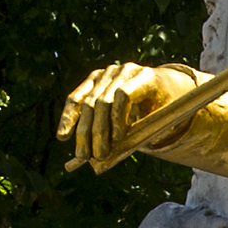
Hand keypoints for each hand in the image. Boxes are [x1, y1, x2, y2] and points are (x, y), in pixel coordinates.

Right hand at [57, 62, 197, 163]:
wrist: (160, 86)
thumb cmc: (162, 107)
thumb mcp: (164, 118)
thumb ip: (146, 132)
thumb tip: (115, 154)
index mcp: (146, 77)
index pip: (124, 95)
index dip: (118, 118)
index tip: (118, 140)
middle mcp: (124, 71)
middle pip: (103, 101)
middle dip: (98, 131)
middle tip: (96, 156)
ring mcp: (106, 73)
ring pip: (87, 103)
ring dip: (83, 131)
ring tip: (83, 155)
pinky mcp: (93, 79)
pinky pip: (76, 99)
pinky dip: (69, 118)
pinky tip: (63, 136)